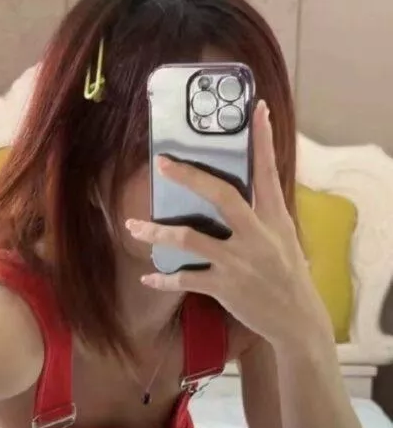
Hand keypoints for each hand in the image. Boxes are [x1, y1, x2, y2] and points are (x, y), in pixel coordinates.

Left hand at [126, 100, 331, 348]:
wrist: (296, 318)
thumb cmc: (286, 274)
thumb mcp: (282, 237)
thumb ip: (262, 213)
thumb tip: (238, 191)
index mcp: (273, 217)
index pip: (267, 171)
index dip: (262, 140)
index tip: (256, 109)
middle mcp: (256, 234)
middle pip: (221, 196)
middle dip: (189, 177)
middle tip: (162, 162)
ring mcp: (238, 261)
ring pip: (190, 239)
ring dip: (157, 232)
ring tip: (133, 226)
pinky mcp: (224, 286)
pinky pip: (185, 279)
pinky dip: (163, 279)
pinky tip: (147, 277)